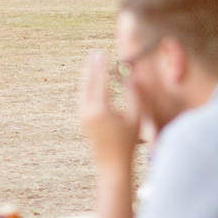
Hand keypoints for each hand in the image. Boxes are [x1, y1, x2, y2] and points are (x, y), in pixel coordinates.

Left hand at [77, 47, 139, 173]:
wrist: (112, 165)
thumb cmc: (128, 142)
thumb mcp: (135, 118)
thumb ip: (133, 96)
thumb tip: (131, 78)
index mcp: (101, 110)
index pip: (100, 81)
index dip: (102, 66)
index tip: (103, 53)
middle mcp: (88, 111)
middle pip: (88, 83)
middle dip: (92, 67)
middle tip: (95, 53)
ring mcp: (82, 116)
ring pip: (82, 90)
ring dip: (87, 76)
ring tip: (91, 63)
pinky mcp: (82, 121)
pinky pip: (82, 98)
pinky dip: (86, 87)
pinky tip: (89, 82)